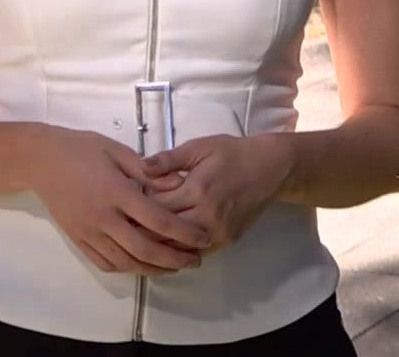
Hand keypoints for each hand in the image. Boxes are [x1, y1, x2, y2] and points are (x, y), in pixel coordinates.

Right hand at [27, 127, 212, 275]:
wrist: (40, 160)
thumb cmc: (81, 149)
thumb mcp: (117, 150)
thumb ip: (148, 171)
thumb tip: (179, 186)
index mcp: (116, 192)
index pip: (157, 220)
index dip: (184, 233)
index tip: (203, 239)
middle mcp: (103, 217)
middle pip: (144, 249)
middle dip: (174, 259)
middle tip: (194, 261)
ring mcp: (89, 232)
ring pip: (125, 262)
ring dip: (153, 269)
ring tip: (173, 267)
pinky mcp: (78, 239)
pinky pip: (105, 263)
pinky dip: (126, 268)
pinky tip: (141, 265)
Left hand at [142, 134, 293, 252]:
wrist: (270, 168)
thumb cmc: (233, 153)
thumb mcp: (199, 147)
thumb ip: (168, 159)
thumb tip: (141, 168)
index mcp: (197, 190)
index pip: (156, 207)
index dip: (140, 204)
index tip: (130, 199)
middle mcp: (207, 216)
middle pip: (163, 231)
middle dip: (144, 227)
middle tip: (128, 221)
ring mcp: (218, 233)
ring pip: (177, 247)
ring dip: (160, 242)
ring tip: (142, 233)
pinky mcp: (227, 242)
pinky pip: (195, 252)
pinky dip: (179, 249)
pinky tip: (168, 241)